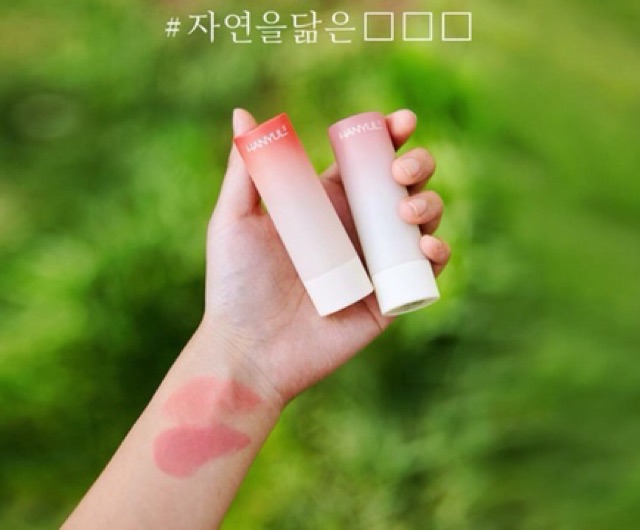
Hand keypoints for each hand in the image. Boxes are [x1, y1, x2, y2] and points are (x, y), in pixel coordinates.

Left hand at [202, 109, 450, 407]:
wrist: (249, 350)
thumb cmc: (235, 284)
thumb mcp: (235, 219)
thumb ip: (245, 168)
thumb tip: (242, 113)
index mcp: (326, 204)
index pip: (367, 162)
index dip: (390, 137)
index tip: (401, 122)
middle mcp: (356, 229)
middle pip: (403, 185)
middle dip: (417, 165)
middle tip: (400, 171)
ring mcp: (375, 263)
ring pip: (421, 222)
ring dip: (429, 203)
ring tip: (405, 209)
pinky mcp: (388, 299)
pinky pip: (426, 271)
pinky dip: (438, 253)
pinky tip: (426, 246)